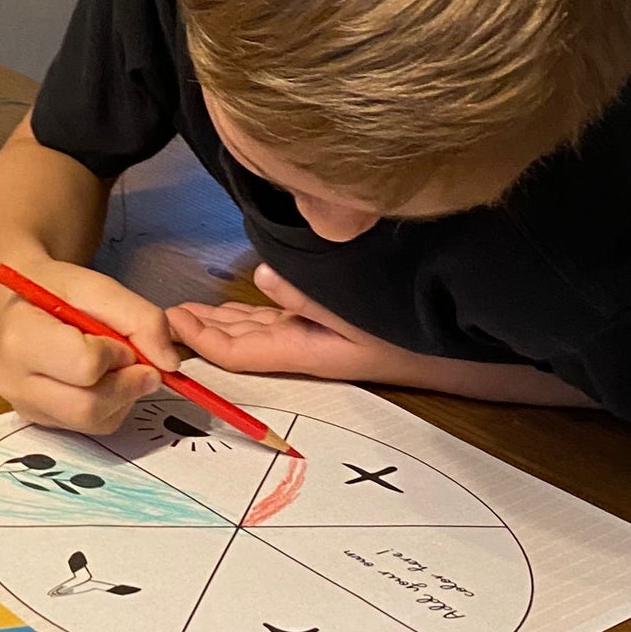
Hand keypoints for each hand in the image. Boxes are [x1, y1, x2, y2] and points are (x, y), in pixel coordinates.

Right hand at [0, 257, 181, 433]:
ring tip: (115, 365)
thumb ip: (142, 319)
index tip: (116, 337)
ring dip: (122, 395)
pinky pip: (91, 426)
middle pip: (88, 406)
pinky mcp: (40, 420)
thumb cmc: (59, 290)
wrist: (26, 301)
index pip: (85, 365)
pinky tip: (103, 379)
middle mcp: (14, 381)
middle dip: (126, 383)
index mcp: (21, 338)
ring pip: (94, 421)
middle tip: (134, 359)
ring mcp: (24, 406)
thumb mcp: (101, 287)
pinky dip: (111, 405)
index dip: (116, 353)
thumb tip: (169, 364)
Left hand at [168, 261, 430, 383]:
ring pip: (263, 332)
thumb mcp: (361, 307)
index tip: (171, 317)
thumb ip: (310, 294)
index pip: (242, 353)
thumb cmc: (415, 327)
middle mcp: (310, 349)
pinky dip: (258, 313)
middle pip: (245, 344)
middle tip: (166, 316)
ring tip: (192, 311)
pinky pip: (285, 323)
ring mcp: (323, 340)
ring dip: (227, 322)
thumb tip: (263, 278)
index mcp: (311, 352)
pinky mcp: (336, 329)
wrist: (464, 353)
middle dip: (204, 331)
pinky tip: (246, 300)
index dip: (202, 338)